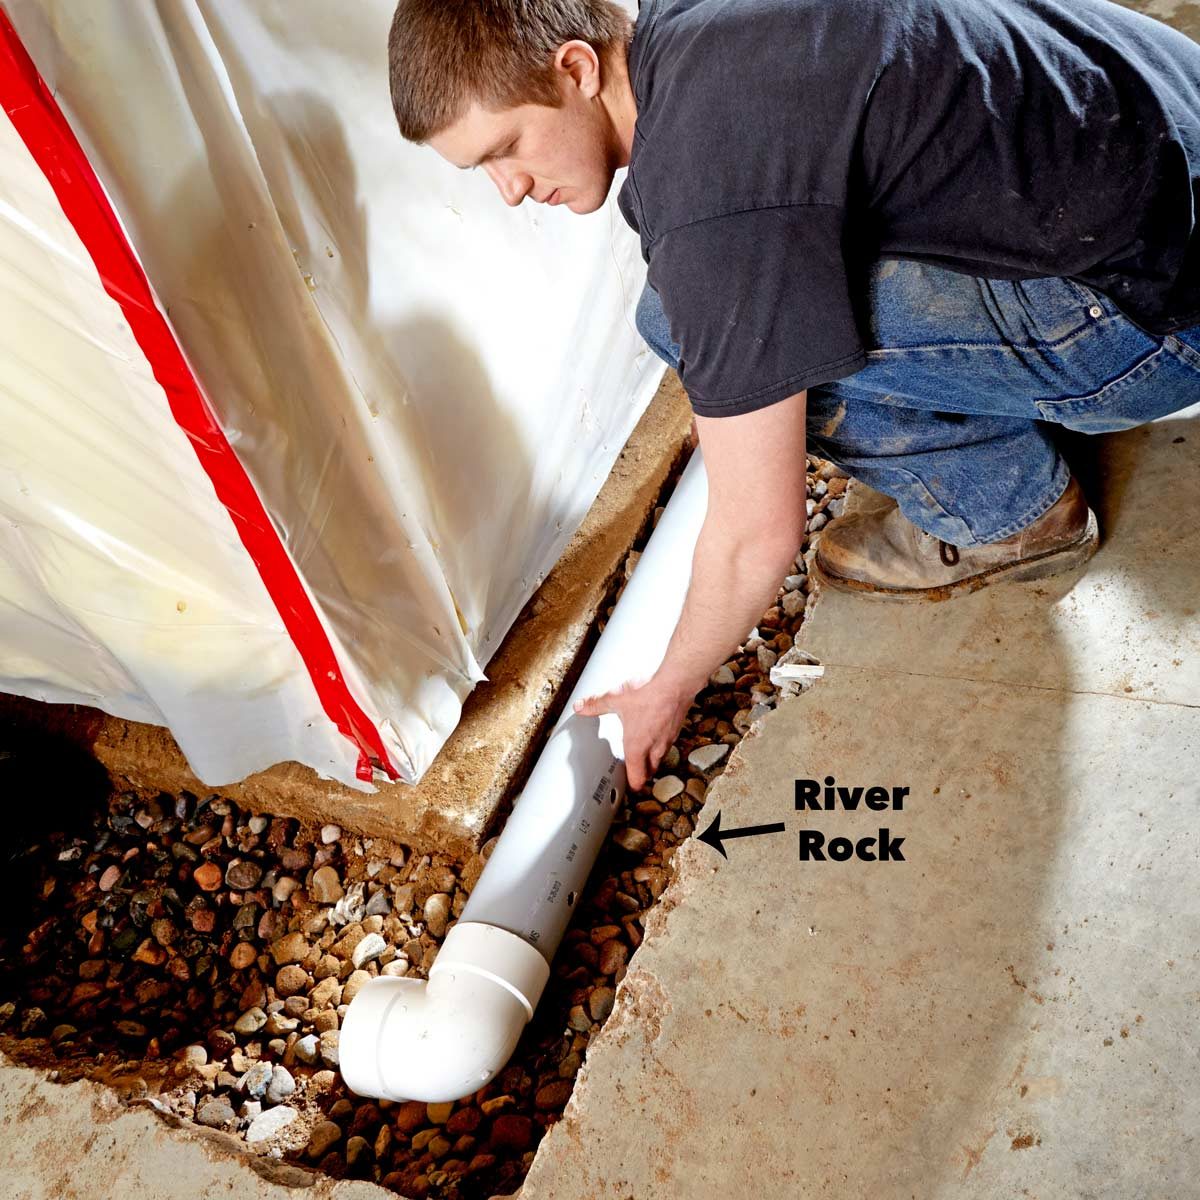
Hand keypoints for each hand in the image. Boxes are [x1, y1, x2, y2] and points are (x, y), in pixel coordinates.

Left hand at [573, 676, 693, 791]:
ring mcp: (668, 740)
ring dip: (651, 759)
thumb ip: (596, 705)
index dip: (632, 785)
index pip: (637, 778)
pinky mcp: (676, 730)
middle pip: (649, 771)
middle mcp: (654, 748)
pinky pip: (667, 744)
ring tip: (642, 751)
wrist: (675, 684)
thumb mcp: (615, 699)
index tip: (628, 785)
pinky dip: (660, 743)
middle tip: (633, 771)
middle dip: (641, 773)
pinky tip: (654, 731)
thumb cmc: (648, 695)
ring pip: (659, 758)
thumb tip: (580, 707)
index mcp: (637, 747)